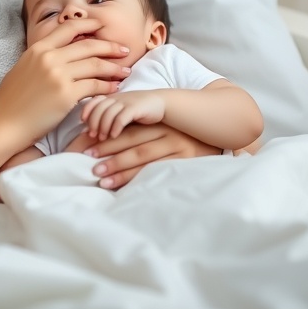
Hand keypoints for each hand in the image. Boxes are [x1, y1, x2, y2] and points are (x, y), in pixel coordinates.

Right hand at [0, 17, 130, 142]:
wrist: (3, 124)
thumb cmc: (11, 101)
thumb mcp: (23, 68)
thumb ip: (42, 57)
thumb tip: (59, 51)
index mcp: (39, 48)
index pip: (70, 28)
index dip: (90, 24)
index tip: (103, 26)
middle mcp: (50, 57)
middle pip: (88, 45)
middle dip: (110, 46)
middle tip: (124, 50)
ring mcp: (58, 75)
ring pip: (96, 65)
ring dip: (114, 68)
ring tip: (125, 71)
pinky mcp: (66, 95)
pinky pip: (95, 86)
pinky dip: (108, 87)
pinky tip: (114, 88)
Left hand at [66, 123, 220, 189]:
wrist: (219, 134)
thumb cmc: (185, 133)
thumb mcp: (165, 127)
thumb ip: (142, 129)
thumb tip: (106, 136)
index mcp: (160, 122)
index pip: (129, 129)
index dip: (109, 137)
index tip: (88, 146)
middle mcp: (168, 133)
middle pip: (133, 143)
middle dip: (110, 152)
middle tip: (89, 163)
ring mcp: (178, 148)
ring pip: (143, 158)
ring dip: (120, 168)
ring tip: (100, 178)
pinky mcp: (185, 163)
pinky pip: (157, 172)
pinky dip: (138, 179)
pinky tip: (122, 186)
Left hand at [79, 90, 165, 140]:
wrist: (162, 103)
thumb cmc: (140, 110)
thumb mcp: (121, 111)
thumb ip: (108, 116)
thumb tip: (90, 131)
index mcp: (112, 97)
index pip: (94, 101)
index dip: (87, 111)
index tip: (83, 124)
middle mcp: (118, 98)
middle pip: (99, 107)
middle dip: (93, 122)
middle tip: (92, 136)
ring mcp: (127, 102)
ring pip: (108, 112)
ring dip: (103, 126)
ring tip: (102, 138)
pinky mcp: (136, 108)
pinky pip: (121, 117)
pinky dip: (115, 126)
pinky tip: (114, 135)